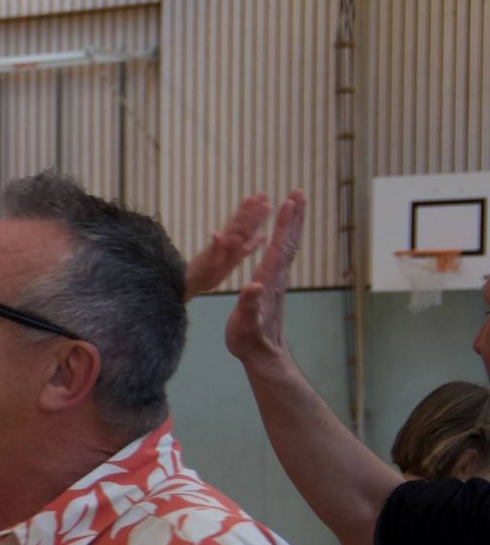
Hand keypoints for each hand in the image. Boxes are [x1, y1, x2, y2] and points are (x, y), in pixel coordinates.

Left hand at [186, 192, 270, 298]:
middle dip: (254, 210)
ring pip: (246, 232)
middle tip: (263, 194)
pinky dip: (256, 242)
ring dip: (255, 220)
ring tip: (265, 206)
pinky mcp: (233, 259)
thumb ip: (214, 246)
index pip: (239, 223)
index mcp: (226, 241)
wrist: (192, 282)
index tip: (254, 198)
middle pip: (244, 223)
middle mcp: (230, 242)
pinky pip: (247, 248)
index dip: (247, 211)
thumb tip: (216, 232)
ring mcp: (232, 249)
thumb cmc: (199, 273)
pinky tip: (263, 236)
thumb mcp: (208, 260)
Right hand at [225, 192, 306, 364]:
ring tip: (295, 202)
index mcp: (269, 281)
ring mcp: (278, 279)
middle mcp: (277, 276)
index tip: (289, 202)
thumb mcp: (245, 325)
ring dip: (293, 222)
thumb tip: (253, 286)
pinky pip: (283, 252)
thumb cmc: (250, 340)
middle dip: (295, 215)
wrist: (263, 353)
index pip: (279, 247)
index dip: (285, 224)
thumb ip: (249, 306)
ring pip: (289, 244)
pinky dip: (285, 236)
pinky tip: (283, 231)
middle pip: (290, 240)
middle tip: (300, 192)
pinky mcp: (274, 283)